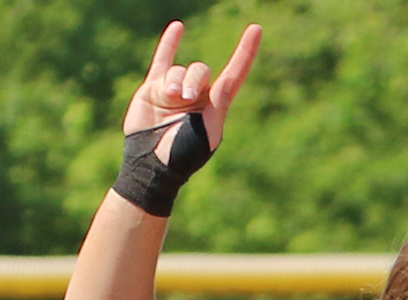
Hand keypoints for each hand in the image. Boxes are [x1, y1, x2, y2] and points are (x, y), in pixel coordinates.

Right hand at [124, 21, 260, 154]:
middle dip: (193, 80)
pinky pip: (163, 60)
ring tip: (169, 99)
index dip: (245, 52)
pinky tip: (178, 27)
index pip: (234, 74)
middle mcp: (198, 96)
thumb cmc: (183, 155)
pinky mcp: (153, 89)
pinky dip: (170, 43)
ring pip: (179, 70)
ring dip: (175, 81)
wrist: (152, 164)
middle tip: (185, 98)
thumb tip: (218, 81)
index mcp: (216, 107)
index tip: (256, 29)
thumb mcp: (208, 132)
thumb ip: (217, 104)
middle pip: (201, 70)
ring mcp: (175, 91)